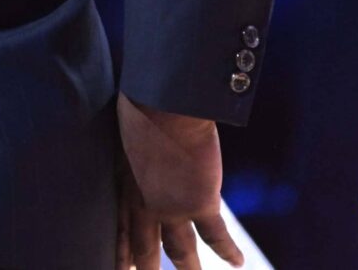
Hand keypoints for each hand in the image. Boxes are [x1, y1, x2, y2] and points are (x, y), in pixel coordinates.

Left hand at [116, 93, 243, 269]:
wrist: (164, 105)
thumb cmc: (140, 107)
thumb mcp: (124, 136)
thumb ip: (129, 153)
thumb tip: (132, 145)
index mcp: (123, 188)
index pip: (120, 233)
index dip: (122, 255)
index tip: (125, 269)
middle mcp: (144, 206)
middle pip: (145, 250)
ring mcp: (173, 208)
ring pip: (180, 252)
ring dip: (189, 269)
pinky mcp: (201, 203)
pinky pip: (216, 237)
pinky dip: (228, 251)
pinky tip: (237, 262)